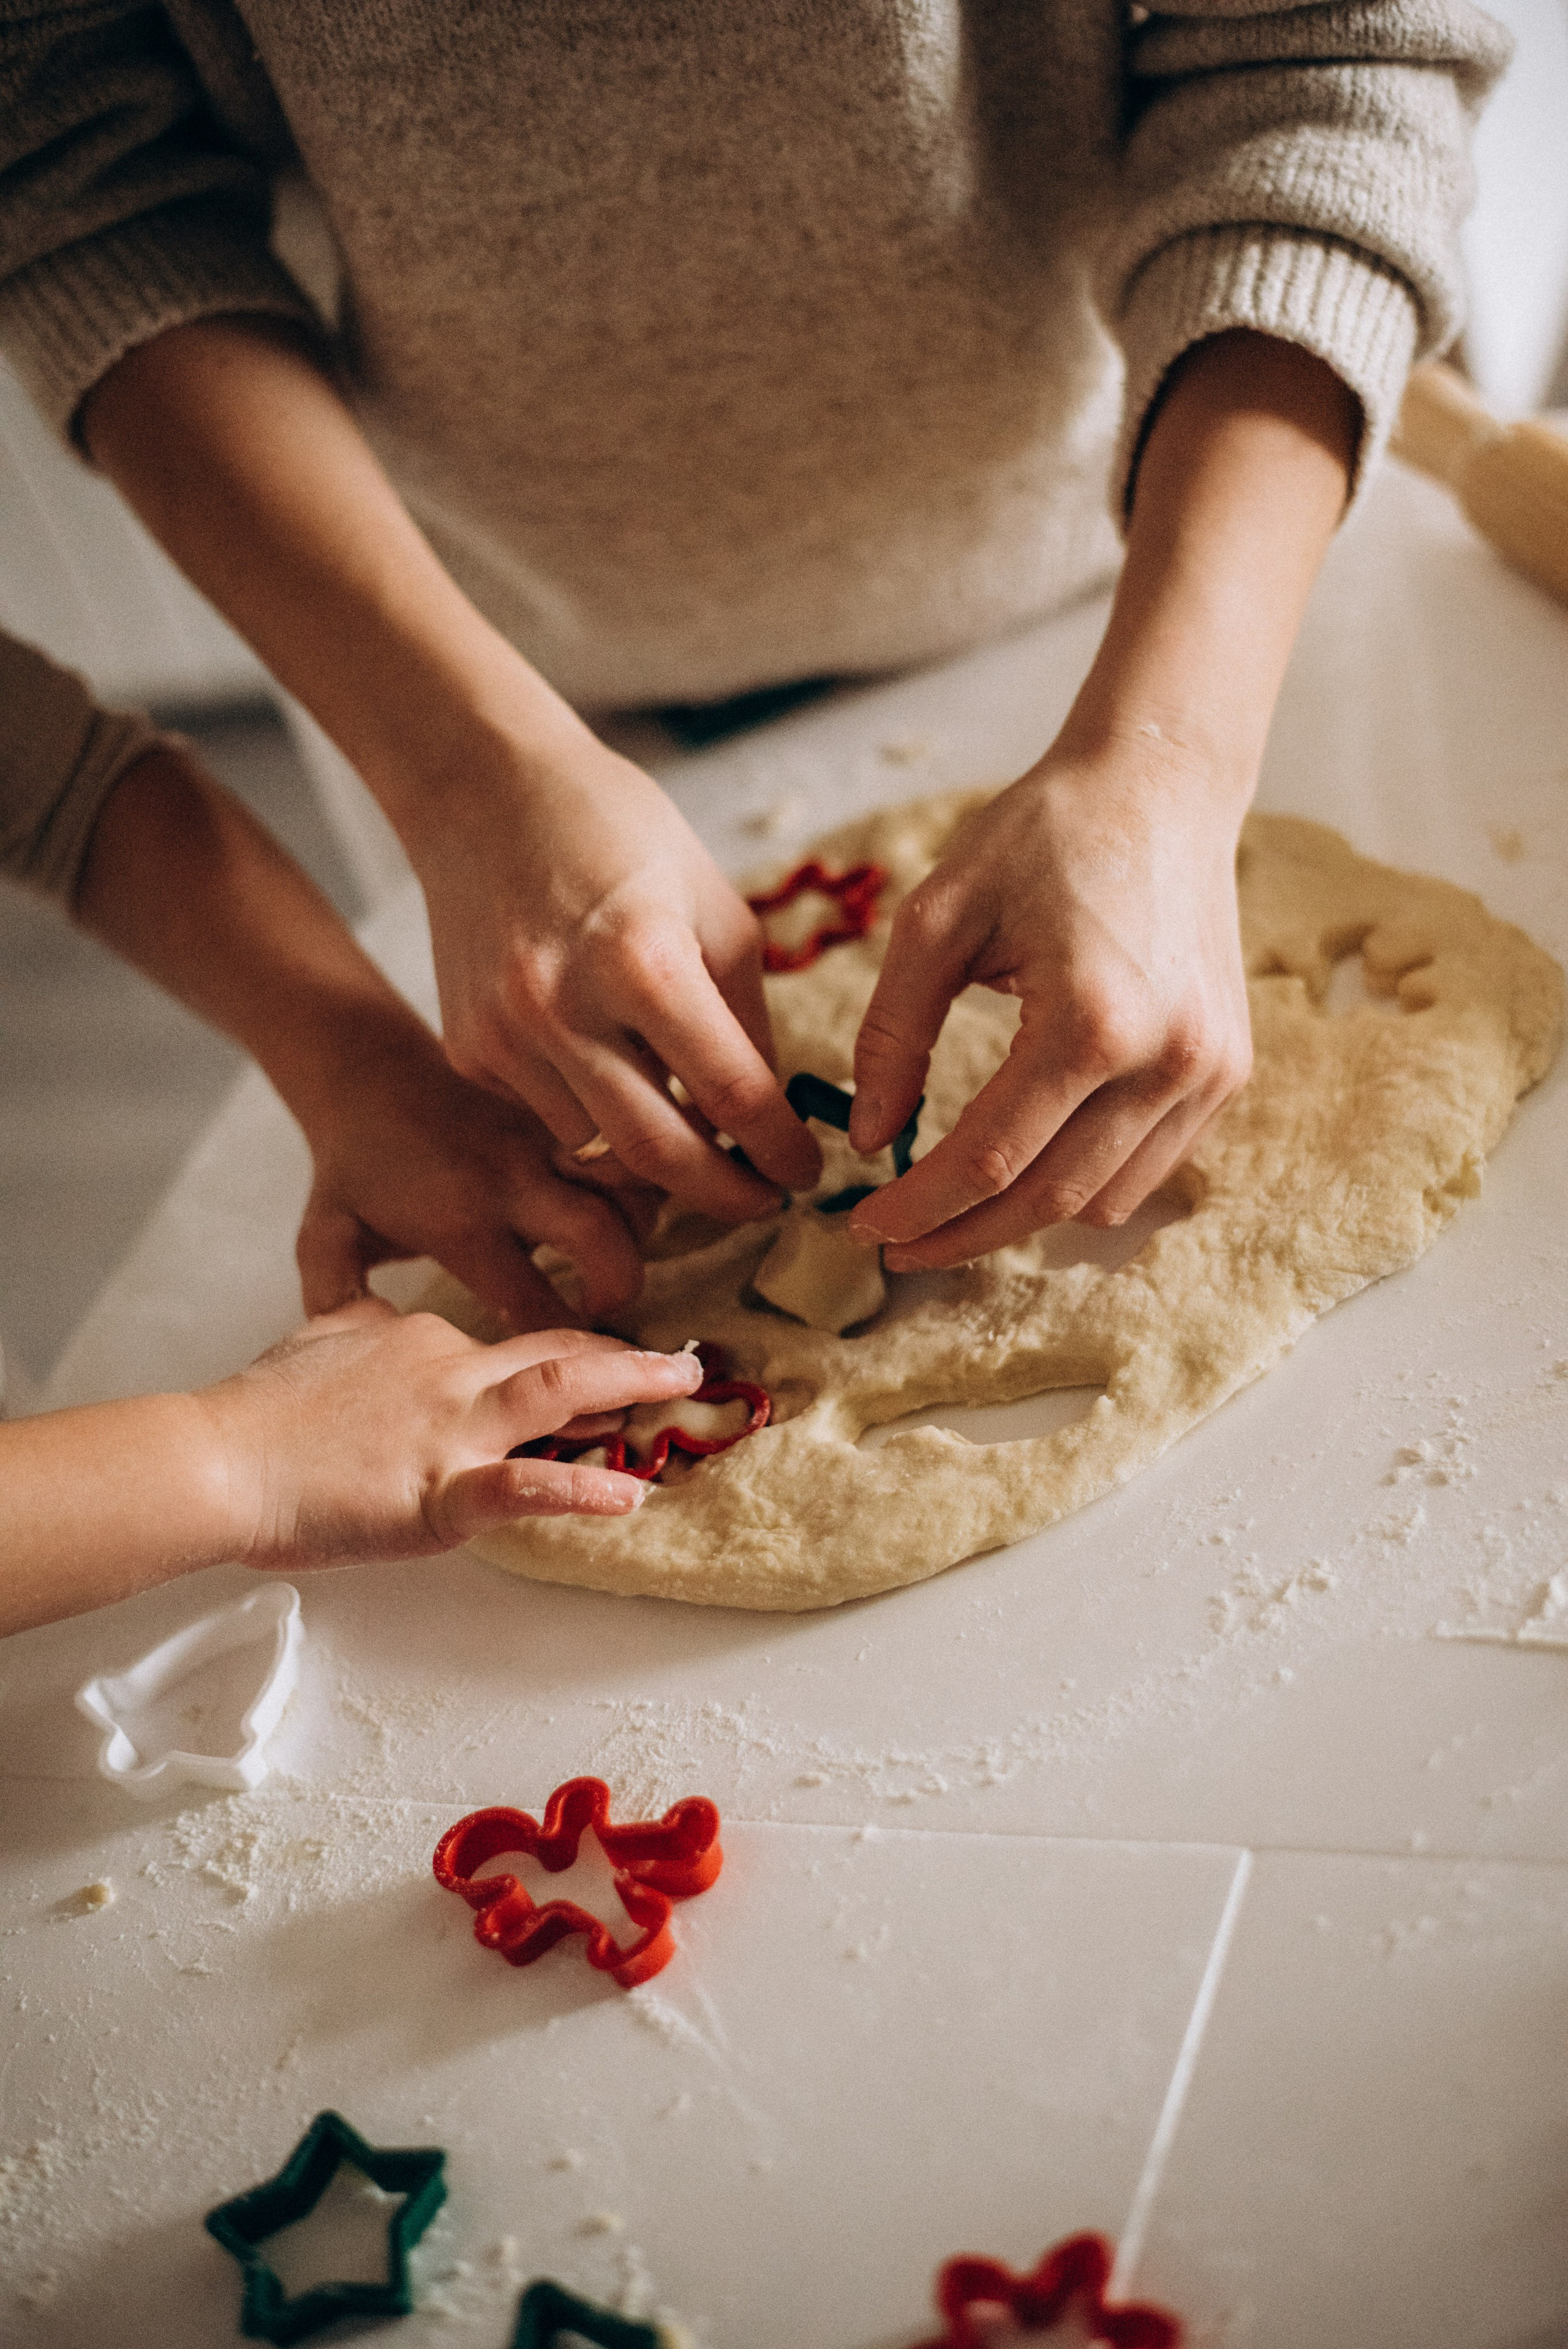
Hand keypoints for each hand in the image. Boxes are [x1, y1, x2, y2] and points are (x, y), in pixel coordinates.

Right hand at [200, 1300, 704, 1563]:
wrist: (218, 1457)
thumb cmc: (259, 1411)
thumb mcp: (317, 1337)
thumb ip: (359, 1324)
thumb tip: (375, 1313)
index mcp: (423, 1342)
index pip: (508, 1343)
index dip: (567, 1351)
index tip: (606, 1358)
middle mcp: (448, 1373)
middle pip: (555, 1354)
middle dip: (626, 1355)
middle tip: (683, 1358)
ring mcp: (448, 1433)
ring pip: (556, 1394)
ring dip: (630, 1386)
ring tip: (685, 1385)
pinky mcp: (437, 1494)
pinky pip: (521, 1488)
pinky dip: (579, 1492)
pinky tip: (627, 1499)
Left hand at [292, 1011, 658, 1329]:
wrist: (367, 1068)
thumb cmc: (353, 1171)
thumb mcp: (326, 1241)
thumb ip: (340, 1306)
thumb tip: (370, 1369)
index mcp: (460, 1223)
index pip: (535, 1306)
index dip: (560, 1347)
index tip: (563, 1361)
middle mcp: (512, 1178)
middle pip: (605, 1239)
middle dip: (620, 1287)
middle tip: (602, 1308)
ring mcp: (546, 1136)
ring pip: (635, 1185)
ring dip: (639, 1227)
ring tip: (614, 1250)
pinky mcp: (567, 1107)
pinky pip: (631, 1146)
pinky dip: (643, 1176)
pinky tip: (622, 1203)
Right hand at [418, 729, 820, 1217]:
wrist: (483, 789)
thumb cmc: (618, 833)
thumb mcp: (715, 907)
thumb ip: (744, 1018)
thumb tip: (768, 1114)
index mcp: (644, 961)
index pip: (733, 1095)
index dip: (780, 1151)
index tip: (804, 1172)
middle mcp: (563, 1008)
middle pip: (658, 1155)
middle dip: (723, 1195)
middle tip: (759, 1200)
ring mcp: (505, 1037)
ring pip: (598, 1152)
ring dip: (656, 1165)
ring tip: (696, 1145)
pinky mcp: (469, 1051)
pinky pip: (548, 1121)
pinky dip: (594, 1123)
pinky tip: (618, 1086)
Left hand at [846, 331, 1357, 1267]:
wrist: (1161, 783)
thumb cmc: (1042, 836)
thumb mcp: (937, 918)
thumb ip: (892, 1033)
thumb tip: (868, 1139)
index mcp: (1092, 1019)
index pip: (989, 1160)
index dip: (919, 1208)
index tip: (861, 1224)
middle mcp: (1166, 1058)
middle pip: (1048, 1200)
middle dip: (963, 1235)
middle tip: (895, 1244)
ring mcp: (1209, 1071)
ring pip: (1103, 1202)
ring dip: (1023, 1220)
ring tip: (955, 1207)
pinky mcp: (1227, 1070)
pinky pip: (1150, 1169)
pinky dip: (1083, 1185)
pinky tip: (1027, 1164)